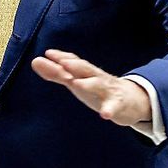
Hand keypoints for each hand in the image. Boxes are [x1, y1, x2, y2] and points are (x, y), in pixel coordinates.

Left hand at [31, 49, 151, 126]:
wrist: (132, 99)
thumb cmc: (98, 88)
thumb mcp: (76, 80)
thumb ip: (55, 73)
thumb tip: (35, 61)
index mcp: (86, 73)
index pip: (74, 62)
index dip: (63, 57)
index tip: (49, 53)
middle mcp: (97, 78)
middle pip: (87, 69)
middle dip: (76, 65)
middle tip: (63, 62)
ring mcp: (108, 90)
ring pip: (99, 85)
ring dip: (88, 83)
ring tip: (76, 83)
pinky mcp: (118, 105)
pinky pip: (114, 107)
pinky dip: (110, 109)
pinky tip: (104, 114)